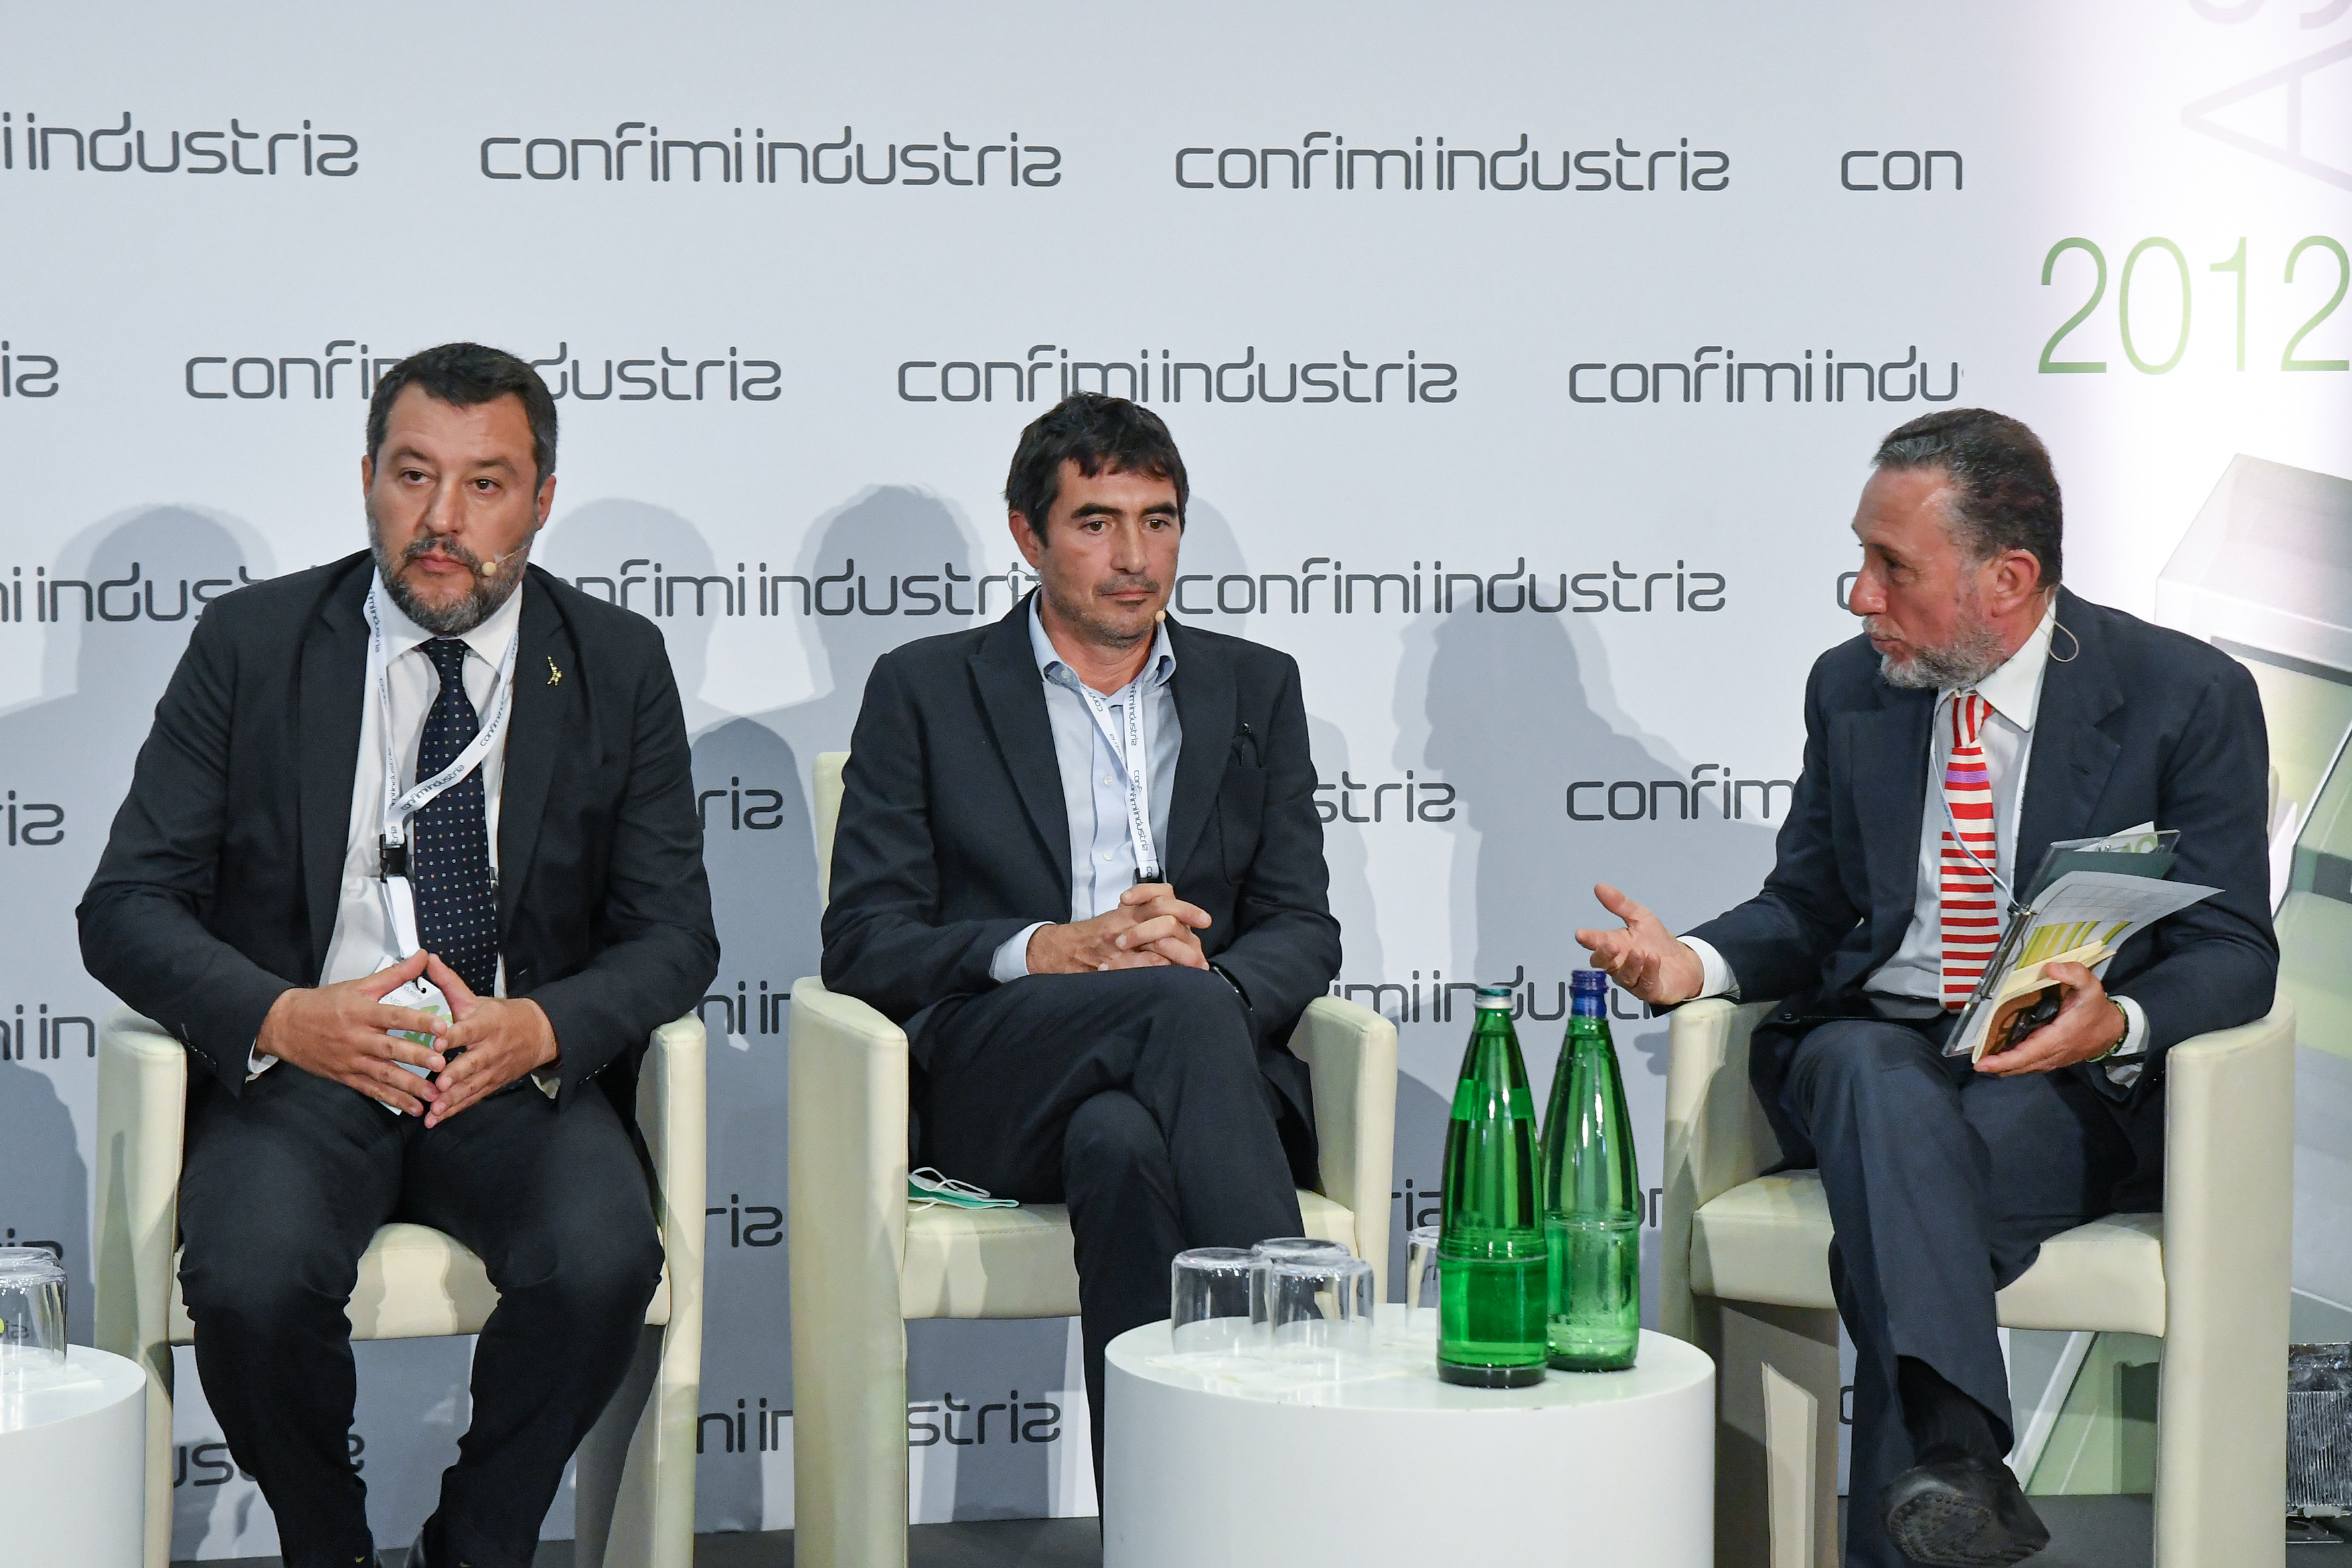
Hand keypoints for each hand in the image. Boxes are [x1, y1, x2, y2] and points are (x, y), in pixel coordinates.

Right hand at [256, 950, 449, 1114]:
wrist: (284, 1025)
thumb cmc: (324, 1003)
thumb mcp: (359, 985)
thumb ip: (395, 973)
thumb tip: (423, 956)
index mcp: (361, 1012)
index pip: (394, 1016)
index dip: (418, 1022)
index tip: (441, 1027)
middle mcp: (357, 1038)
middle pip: (390, 1049)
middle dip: (416, 1058)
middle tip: (442, 1064)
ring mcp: (351, 1060)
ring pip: (383, 1075)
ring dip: (410, 1087)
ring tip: (435, 1095)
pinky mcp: (346, 1077)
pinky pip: (372, 1090)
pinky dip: (393, 1100)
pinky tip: (415, 1108)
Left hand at [418, 953, 559, 1125]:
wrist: (539, 1033)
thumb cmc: (500, 1015)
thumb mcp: (476, 997)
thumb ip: (449, 982)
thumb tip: (428, 958)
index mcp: (486, 1023)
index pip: (468, 1030)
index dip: (454, 1037)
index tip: (437, 1044)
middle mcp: (491, 1048)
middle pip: (473, 1063)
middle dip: (456, 1075)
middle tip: (439, 1085)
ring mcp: (493, 1069)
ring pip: (472, 1086)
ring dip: (453, 1100)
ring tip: (434, 1110)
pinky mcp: (492, 1084)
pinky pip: (473, 1098)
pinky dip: (456, 1109)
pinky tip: (437, 1117)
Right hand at [1026, 885, 1212, 973]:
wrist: (1057, 950)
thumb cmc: (1092, 937)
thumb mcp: (1118, 919)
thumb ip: (1144, 917)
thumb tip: (1179, 927)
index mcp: (1129, 910)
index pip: (1163, 898)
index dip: (1187, 909)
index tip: (1205, 921)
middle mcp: (1126, 921)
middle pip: (1165, 916)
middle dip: (1189, 936)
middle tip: (1203, 955)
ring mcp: (1119, 941)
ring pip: (1156, 940)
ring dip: (1180, 955)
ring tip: (1195, 967)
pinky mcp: (1111, 961)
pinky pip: (1138, 963)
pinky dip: (1157, 967)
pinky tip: (1170, 974)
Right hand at [1573, 883, 1705, 1004]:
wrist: (1684, 961)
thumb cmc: (1658, 942)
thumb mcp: (1641, 917)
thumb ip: (1620, 904)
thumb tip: (1600, 887)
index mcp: (1614, 946)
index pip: (1596, 943)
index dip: (1588, 939)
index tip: (1581, 934)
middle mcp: (1620, 965)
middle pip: (1604, 963)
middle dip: (1605, 955)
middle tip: (1611, 944)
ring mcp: (1634, 980)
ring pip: (1625, 976)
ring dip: (1631, 964)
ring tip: (1639, 952)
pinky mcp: (1651, 990)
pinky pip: (1646, 984)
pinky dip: (1649, 971)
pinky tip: (1653, 960)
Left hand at [1974, 961, 2127, 1075]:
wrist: (2113, 1030)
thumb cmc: (2097, 1008)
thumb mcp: (2091, 986)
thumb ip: (2073, 973)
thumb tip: (2050, 968)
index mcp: (2058, 1038)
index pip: (2027, 1054)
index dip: (2004, 1061)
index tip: (1982, 1064)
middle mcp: (2053, 1053)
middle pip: (2021, 1065)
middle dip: (1997, 1066)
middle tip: (1976, 1063)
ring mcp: (2054, 1059)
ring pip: (2025, 1068)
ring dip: (2005, 1067)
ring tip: (1984, 1062)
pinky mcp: (2054, 1060)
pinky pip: (2031, 1065)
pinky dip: (2016, 1065)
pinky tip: (2002, 1060)